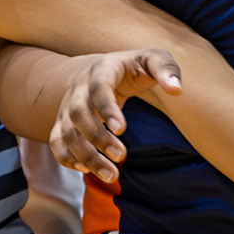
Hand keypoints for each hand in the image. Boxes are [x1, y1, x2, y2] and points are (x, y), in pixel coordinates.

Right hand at [49, 48, 181, 182]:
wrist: (100, 69)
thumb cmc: (133, 66)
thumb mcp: (152, 59)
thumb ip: (166, 69)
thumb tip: (176, 90)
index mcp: (101, 70)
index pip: (98, 89)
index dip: (107, 109)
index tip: (121, 130)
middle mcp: (79, 89)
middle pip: (78, 114)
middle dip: (97, 138)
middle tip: (121, 156)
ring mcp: (67, 107)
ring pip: (66, 133)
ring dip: (85, 156)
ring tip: (111, 175)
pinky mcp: (63, 122)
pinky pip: (57, 143)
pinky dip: (67, 158)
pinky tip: (87, 170)